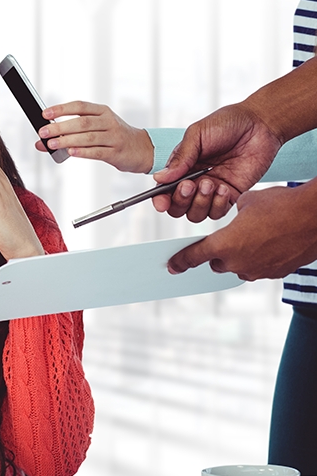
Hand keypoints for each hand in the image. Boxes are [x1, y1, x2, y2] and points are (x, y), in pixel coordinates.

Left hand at [38, 101, 153, 172]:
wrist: (141, 148)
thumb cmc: (114, 136)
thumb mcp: (96, 129)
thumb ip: (70, 133)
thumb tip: (41, 142)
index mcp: (102, 111)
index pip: (80, 106)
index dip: (62, 109)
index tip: (45, 114)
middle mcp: (108, 121)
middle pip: (82, 122)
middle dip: (61, 127)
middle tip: (44, 132)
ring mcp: (114, 137)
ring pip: (88, 137)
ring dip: (68, 140)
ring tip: (52, 144)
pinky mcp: (116, 152)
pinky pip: (97, 152)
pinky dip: (83, 152)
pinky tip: (71, 152)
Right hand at [151, 103, 281, 220]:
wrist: (260, 123)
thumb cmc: (227, 123)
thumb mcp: (197, 134)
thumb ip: (180, 158)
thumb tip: (160, 178)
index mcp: (181, 167)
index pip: (164, 190)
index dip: (160, 200)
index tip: (161, 201)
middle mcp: (194, 181)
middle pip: (177, 207)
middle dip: (181, 200)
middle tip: (190, 184)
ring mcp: (212, 190)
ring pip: (196, 213)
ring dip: (200, 202)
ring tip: (210, 183)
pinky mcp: (231, 195)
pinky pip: (218, 212)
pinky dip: (218, 204)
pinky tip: (224, 187)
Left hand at [167, 179, 316, 279]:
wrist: (316, 218)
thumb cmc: (281, 206)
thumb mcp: (248, 202)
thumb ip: (233, 213)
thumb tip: (235, 214)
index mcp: (224, 245)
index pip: (194, 256)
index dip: (181, 261)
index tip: (172, 267)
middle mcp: (238, 263)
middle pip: (217, 263)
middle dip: (218, 252)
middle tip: (227, 238)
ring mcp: (258, 271)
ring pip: (239, 266)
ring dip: (240, 255)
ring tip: (255, 237)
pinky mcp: (276, 273)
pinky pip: (259, 268)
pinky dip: (260, 258)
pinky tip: (271, 242)